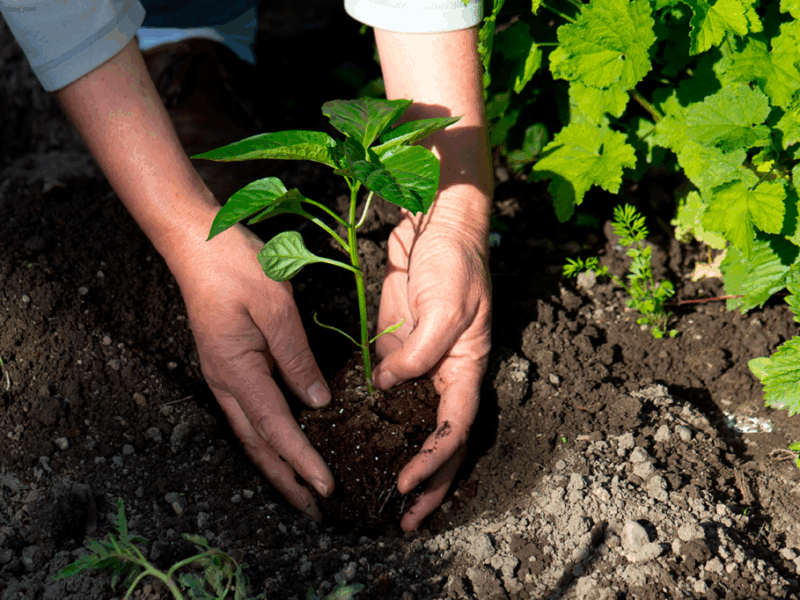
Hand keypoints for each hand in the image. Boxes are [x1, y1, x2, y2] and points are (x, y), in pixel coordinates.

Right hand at [170, 223, 334, 519]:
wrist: (196, 244)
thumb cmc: (237, 267)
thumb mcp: (276, 308)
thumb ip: (296, 358)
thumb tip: (316, 402)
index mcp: (237, 371)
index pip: (276, 428)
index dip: (301, 460)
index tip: (325, 486)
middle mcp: (225, 382)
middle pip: (257, 443)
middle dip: (284, 479)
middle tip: (312, 507)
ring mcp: (222, 375)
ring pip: (250, 432)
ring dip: (275, 462)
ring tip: (299, 488)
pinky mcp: (227, 365)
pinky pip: (248, 412)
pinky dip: (267, 437)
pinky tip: (281, 442)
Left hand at [373, 195, 491, 530]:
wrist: (437, 227)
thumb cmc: (455, 263)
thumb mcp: (446, 308)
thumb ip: (420, 353)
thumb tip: (389, 385)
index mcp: (467, 369)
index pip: (454, 429)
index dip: (433, 462)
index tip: (405, 485)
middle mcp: (446, 375)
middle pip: (441, 442)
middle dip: (428, 484)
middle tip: (404, 523)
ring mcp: (420, 366)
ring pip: (415, 426)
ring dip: (404, 462)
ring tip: (385, 498)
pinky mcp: (396, 351)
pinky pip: (390, 395)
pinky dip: (380, 424)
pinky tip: (363, 446)